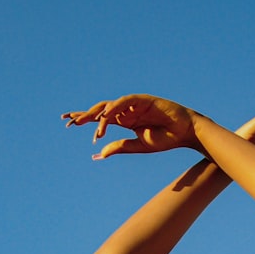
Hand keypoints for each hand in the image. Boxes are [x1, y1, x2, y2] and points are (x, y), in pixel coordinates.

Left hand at [62, 94, 200, 159]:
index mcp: (125, 121)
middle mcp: (127, 111)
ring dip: (97, 115)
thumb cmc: (165, 139)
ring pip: (110, 106)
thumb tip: (99, 153)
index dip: (86, 119)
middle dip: (85, 115)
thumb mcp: (138, 146)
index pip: (101, 118)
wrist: (185, 134)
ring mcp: (135, 104)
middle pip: (101, 110)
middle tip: (71, 122)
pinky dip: (115, 106)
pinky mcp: (144, 100)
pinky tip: (106, 115)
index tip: (69, 123)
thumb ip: (120, 147)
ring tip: (85, 123)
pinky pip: (125, 101)